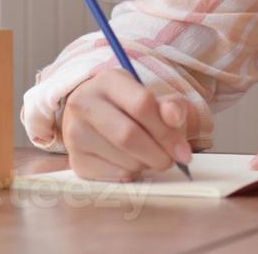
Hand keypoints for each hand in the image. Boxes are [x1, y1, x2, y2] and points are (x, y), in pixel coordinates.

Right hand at [59, 69, 193, 181]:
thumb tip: (175, 117)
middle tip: (170, 161)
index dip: (167, 131)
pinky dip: (132, 175)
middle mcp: (83, 103)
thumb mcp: (154, 97)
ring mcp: (74, 133)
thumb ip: (171, 106)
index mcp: (107, 80)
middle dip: (158, 154)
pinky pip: (114, 176)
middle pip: (128, 135)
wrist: (97, 115)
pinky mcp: (75, 160)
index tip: (183, 151)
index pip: (142, 104)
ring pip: (123, 160)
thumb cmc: (130, 107)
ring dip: (146, 165)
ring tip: (148, 156)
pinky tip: (131, 162)